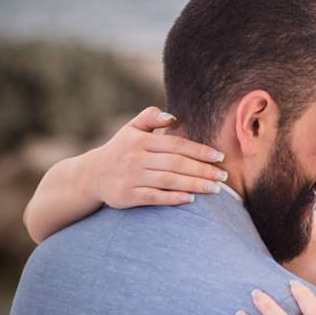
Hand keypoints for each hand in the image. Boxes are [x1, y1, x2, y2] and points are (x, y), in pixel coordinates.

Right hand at [85, 107, 227, 207]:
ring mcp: (131, 177)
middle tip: (224, 175)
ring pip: (168, 180)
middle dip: (203, 169)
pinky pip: (154, 197)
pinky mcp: (127, 195)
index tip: (220, 157)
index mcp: (141, 140)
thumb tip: (172, 115)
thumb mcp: (130, 129)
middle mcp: (136, 158)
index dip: (199, 150)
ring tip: (216, 188)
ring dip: (194, 184)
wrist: (91, 175)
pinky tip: (190, 199)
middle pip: (176, 163)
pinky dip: (173, 198)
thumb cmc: (120, 150)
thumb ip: (149, 117)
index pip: (176, 144)